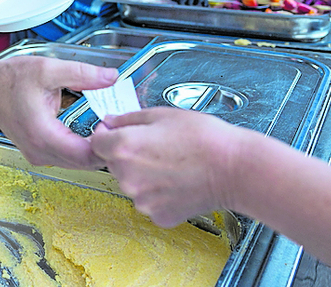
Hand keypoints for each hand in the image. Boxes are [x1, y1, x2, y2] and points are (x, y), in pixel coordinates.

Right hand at [0, 55, 117, 169]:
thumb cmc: (10, 80)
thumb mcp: (48, 69)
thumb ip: (82, 74)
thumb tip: (111, 77)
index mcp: (43, 134)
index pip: (86, 156)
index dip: (106, 144)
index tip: (113, 124)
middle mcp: (40, 151)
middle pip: (85, 163)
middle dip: (104, 148)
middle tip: (116, 126)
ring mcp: (39, 155)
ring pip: (78, 164)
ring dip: (95, 150)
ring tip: (105, 127)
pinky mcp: (39, 153)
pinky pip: (68, 158)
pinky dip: (83, 149)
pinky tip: (90, 132)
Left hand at [90, 108, 238, 226]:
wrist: (234, 169)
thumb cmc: (205, 139)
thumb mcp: (162, 114)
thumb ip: (129, 118)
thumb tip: (111, 122)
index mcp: (124, 148)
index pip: (96, 142)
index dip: (107, 135)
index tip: (118, 132)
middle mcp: (127, 177)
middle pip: (114, 164)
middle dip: (129, 155)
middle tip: (157, 147)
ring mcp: (142, 200)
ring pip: (132, 183)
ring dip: (144, 175)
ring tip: (172, 164)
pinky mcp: (158, 215)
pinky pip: (150, 201)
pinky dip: (160, 193)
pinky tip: (178, 181)